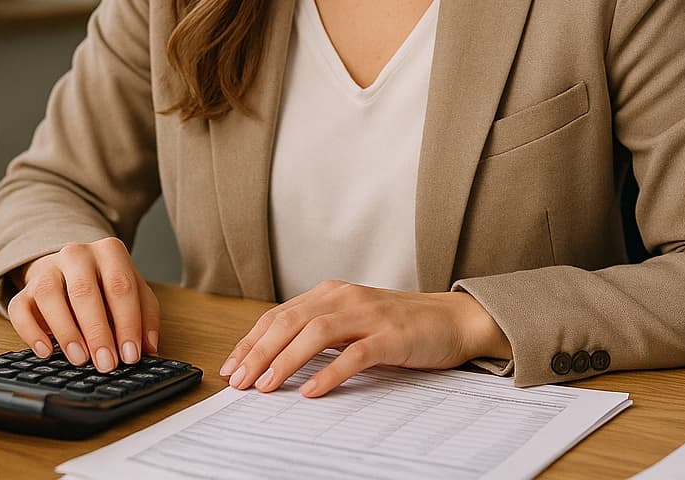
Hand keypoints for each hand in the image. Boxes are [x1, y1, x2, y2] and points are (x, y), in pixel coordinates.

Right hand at [6, 237, 160, 371]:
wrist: (69, 268)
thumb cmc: (106, 285)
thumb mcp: (133, 292)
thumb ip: (145, 316)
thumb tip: (148, 348)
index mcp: (109, 251)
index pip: (120, 286)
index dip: (128, 323)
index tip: (130, 354)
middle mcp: (76, 255)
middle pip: (84, 291)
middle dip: (97, 332)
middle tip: (106, 363)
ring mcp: (47, 269)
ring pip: (49, 295)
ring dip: (66, 331)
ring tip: (80, 358)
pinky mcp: (25, 289)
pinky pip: (19, 308)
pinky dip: (31, 332)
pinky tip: (46, 351)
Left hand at [219, 280, 510, 396]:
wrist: (454, 320)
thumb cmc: (401, 325)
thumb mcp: (354, 321)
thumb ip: (320, 331)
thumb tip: (276, 358)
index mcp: (331, 293)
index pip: (278, 315)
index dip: (250, 341)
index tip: (230, 367)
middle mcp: (345, 297)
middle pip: (289, 321)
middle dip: (258, 353)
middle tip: (237, 382)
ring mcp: (369, 315)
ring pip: (315, 333)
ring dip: (285, 361)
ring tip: (265, 387)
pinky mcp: (392, 336)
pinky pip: (355, 354)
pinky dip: (329, 373)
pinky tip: (311, 392)